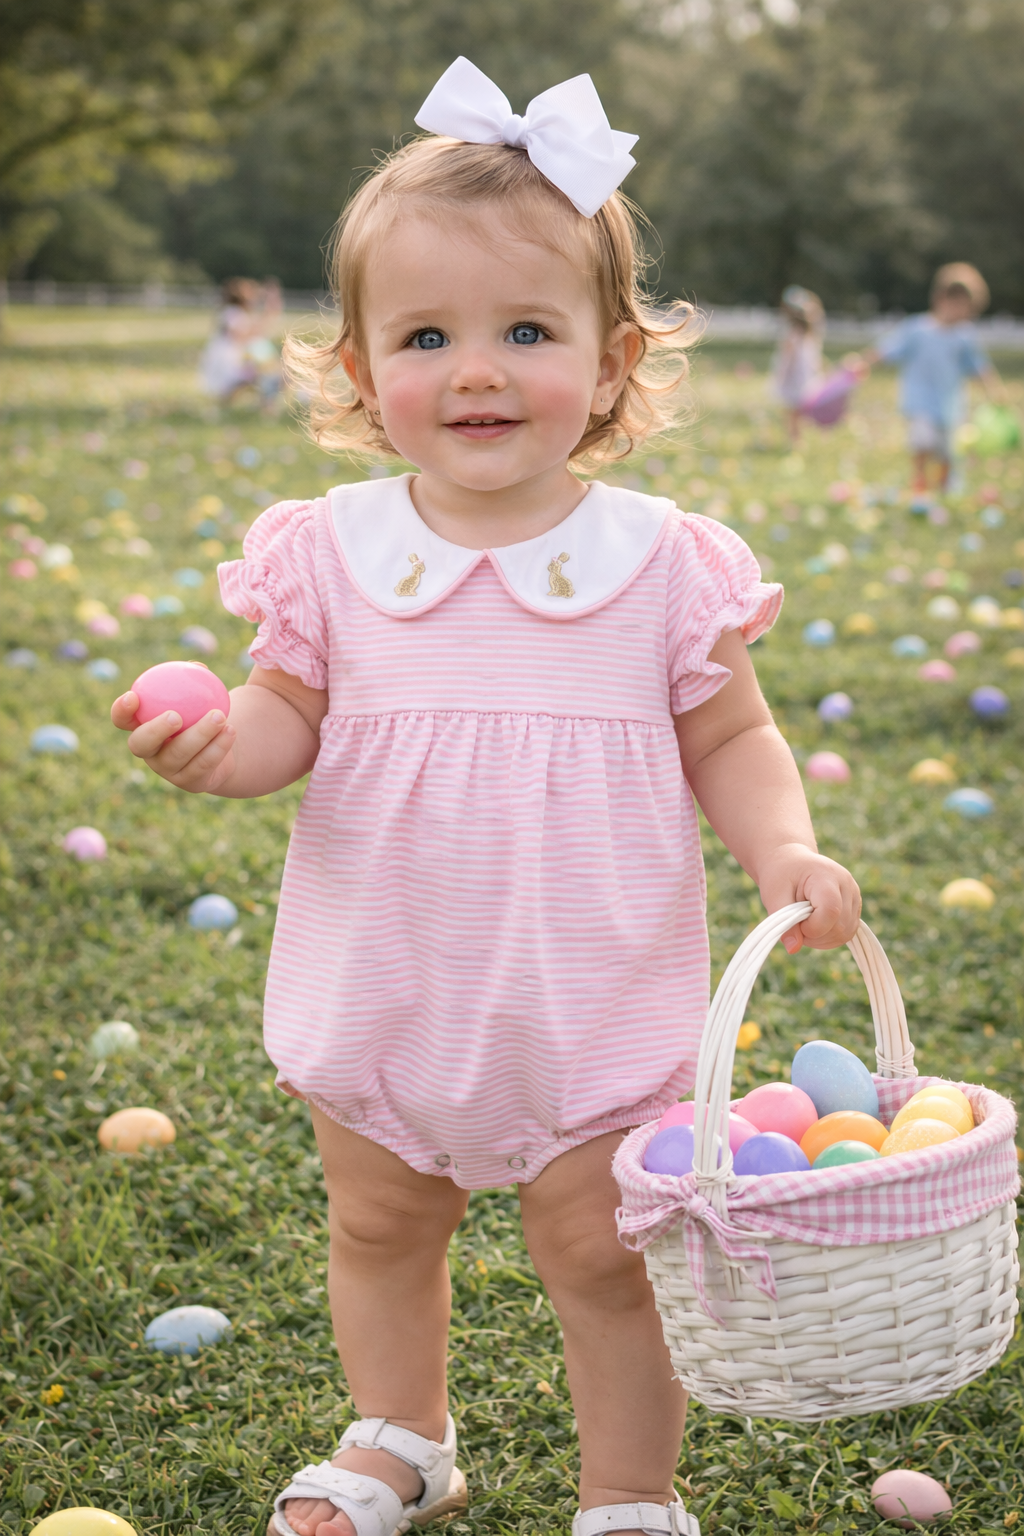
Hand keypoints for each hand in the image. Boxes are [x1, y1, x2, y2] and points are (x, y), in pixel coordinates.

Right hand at [111, 690, 236, 792]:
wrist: (220, 746)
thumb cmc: (202, 712)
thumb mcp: (199, 695)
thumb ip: (195, 680)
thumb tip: (199, 667)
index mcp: (141, 726)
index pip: (121, 719)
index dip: (121, 711)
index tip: (133, 696)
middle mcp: (149, 751)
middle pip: (141, 744)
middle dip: (154, 731)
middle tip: (175, 716)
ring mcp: (166, 769)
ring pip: (178, 754)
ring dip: (200, 734)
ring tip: (219, 716)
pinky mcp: (188, 782)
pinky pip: (203, 764)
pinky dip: (218, 746)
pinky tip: (230, 730)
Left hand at [757, 842, 861, 953]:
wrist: (792, 862)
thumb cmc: (781, 875)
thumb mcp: (773, 895)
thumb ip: (783, 921)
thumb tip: (793, 949)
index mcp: (827, 876)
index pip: (831, 911)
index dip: (812, 927)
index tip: (795, 923)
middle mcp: (847, 885)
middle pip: (840, 926)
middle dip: (815, 935)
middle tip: (796, 924)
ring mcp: (854, 896)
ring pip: (846, 933)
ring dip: (822, 938)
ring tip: (804, 924)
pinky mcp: (854, 907)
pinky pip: (847, 933)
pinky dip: (829, 937)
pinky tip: (814, 926)